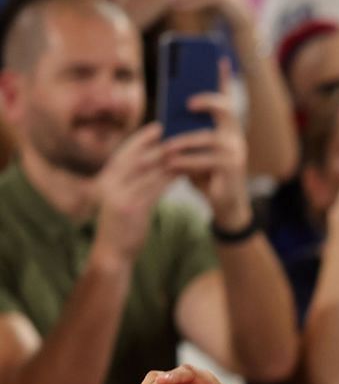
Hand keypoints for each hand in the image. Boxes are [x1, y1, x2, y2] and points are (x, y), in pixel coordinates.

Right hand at [93, 125, 170, 264]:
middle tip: (178, 133)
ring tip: (185, 149)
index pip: (124, 153)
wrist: (112, 255)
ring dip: (167, 158)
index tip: (158, 128)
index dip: (141, 139)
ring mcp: (119, 195)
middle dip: (157, 143)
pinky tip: (183, 172)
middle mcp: (110, 184)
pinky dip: (169, 178)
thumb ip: (133, 186)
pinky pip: (154, 188)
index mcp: (107, 181)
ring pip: (146, 170)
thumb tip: (155, 168)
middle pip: (136, 156)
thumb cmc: (122, 229)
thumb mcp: (124, 203)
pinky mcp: (131, 208)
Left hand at [164, 75, 251, 230]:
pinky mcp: (232, 167)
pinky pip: (206, 159)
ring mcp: (236, 150)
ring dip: (183, 142)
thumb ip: (187, 132)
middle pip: (224, 108)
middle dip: (207, 100)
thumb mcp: (194, 149)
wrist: (225, 203)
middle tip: (187, 102)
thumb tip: (167, 121)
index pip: (226, 97)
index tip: (218, 58)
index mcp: (226, 127)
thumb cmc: (206, 173)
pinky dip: (186, 161)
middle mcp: (235, 135)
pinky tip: (172, 164)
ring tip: (166, 148)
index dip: (224, 77)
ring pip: (208, 137)